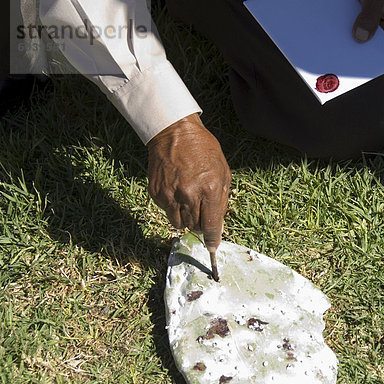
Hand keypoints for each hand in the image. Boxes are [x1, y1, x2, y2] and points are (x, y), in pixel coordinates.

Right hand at [147, 114, 230, 249]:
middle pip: (195, 227)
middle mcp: (190, 195)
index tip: (213, 247)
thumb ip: (222, 200)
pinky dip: (173, 207)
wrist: (174, 133)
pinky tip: (176, 190)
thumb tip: (218, 225)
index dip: (212, 239)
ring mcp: (171, 195)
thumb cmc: (203, 150)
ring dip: (185, 218)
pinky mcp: (156, 193)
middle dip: (200, 224)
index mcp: (210, 189)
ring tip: (188, 201)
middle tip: (201, 211)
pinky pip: (166, 211)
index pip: (211, 226)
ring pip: (179, 223)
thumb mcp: (223, 171)